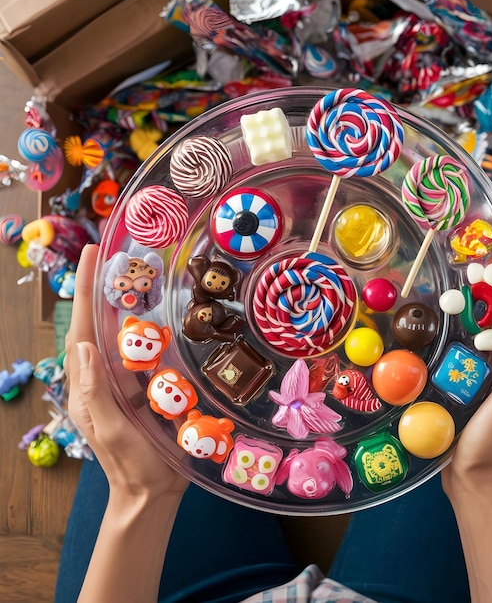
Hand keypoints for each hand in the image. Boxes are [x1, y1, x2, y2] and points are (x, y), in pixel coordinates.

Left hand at [65, 244, 188, 499]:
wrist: (152, 489)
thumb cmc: (131, 463)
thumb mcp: (109, 430)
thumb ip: (95, 392)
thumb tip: (84, 346)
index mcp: (87, 384)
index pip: (81, 328)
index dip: (85, 290)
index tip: (91, 255)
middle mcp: (102, 375)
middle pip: (96, 322)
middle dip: (100, 286)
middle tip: (114, 253)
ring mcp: (123, 379)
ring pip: (118, 333)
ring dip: (123, 300)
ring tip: (135, 270)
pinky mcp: (144, 384)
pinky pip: (142, 349)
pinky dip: (147, 326)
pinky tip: (160, 311)